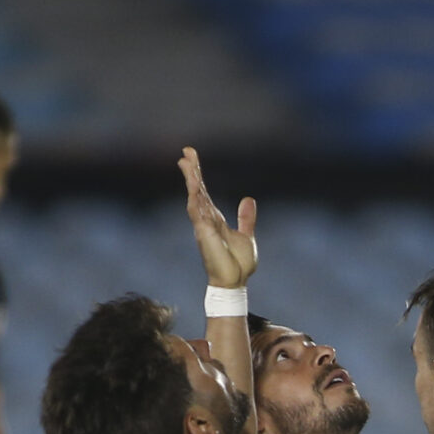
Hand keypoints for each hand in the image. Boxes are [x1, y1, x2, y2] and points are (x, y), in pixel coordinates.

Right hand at [181, 147, 258, 289]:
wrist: (235, 282)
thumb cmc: (238, 264)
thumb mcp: (247, 235)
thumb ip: (246, 218)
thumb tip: (248, 199)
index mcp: (215, 219)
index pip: (204, 192)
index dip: (198, 175)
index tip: (191, 157)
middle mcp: (206, 220)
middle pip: (197, 190)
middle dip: (192, 171)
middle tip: (186, 151)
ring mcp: (203, 226)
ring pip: (195, 197)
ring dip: (191, 180)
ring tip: (185, 162)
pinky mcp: (204, 234)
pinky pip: (198, 213)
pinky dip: (196, 198)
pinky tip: (194, 185)